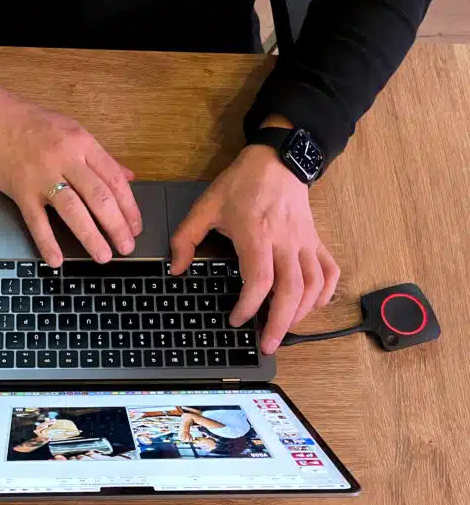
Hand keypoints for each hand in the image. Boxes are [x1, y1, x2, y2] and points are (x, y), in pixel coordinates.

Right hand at [0, 67, 141, 264]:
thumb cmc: (34, 125)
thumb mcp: (74, 132)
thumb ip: (100, 158)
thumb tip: (128, 177)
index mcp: (83, 144)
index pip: (114, 179)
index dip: (129, 206)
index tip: (136, 227)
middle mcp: (65, 159)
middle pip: (98, 197)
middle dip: (116, 225)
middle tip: (127, 247)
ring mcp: (42, 176)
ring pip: (72, 210)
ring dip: (90, 236)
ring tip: (104, 256)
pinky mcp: (21, 191)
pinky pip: (36, 221)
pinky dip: (47, 243)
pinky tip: (57, 260)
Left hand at [170, 145, 339, 352]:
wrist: (279, 158)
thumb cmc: (242, 183)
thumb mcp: (206, 206)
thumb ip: (186, 239)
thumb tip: (175, 270)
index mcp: (256, 234)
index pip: (260, 280)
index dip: (249, 305)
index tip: (237, 319)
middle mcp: (285, 242)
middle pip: (291, 291)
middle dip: (280, 323)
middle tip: (268, 345)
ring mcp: (304, 243)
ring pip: (312, 286)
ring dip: (301, 313)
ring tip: (283, 329)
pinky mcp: (316, 241)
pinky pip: (329, 271)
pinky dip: (324, 293)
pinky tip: (311, 307)